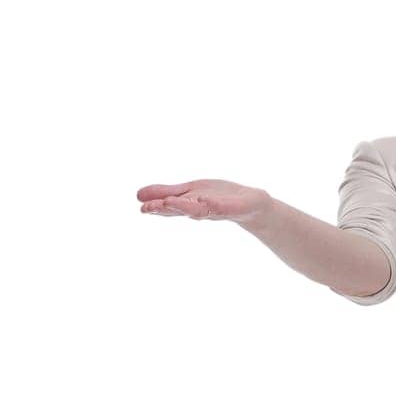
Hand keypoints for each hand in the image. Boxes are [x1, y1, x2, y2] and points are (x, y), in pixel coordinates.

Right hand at [136, 179, 271, 223]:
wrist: (251, 204)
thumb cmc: (218, 198)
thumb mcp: (189, 193)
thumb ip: (165, 193)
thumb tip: (137, 195)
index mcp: (188, 205)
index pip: (169, 207)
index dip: (156, 207)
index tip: (141, 206)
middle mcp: (200, 209)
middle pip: (180, 210)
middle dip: (164, 209)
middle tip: (148, 208)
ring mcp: (216, 209)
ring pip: (198, 210)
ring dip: (184, 207)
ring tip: (169, 202)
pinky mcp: (232, 208)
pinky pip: (222, 207)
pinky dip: (213, 204)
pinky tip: (205, 200)